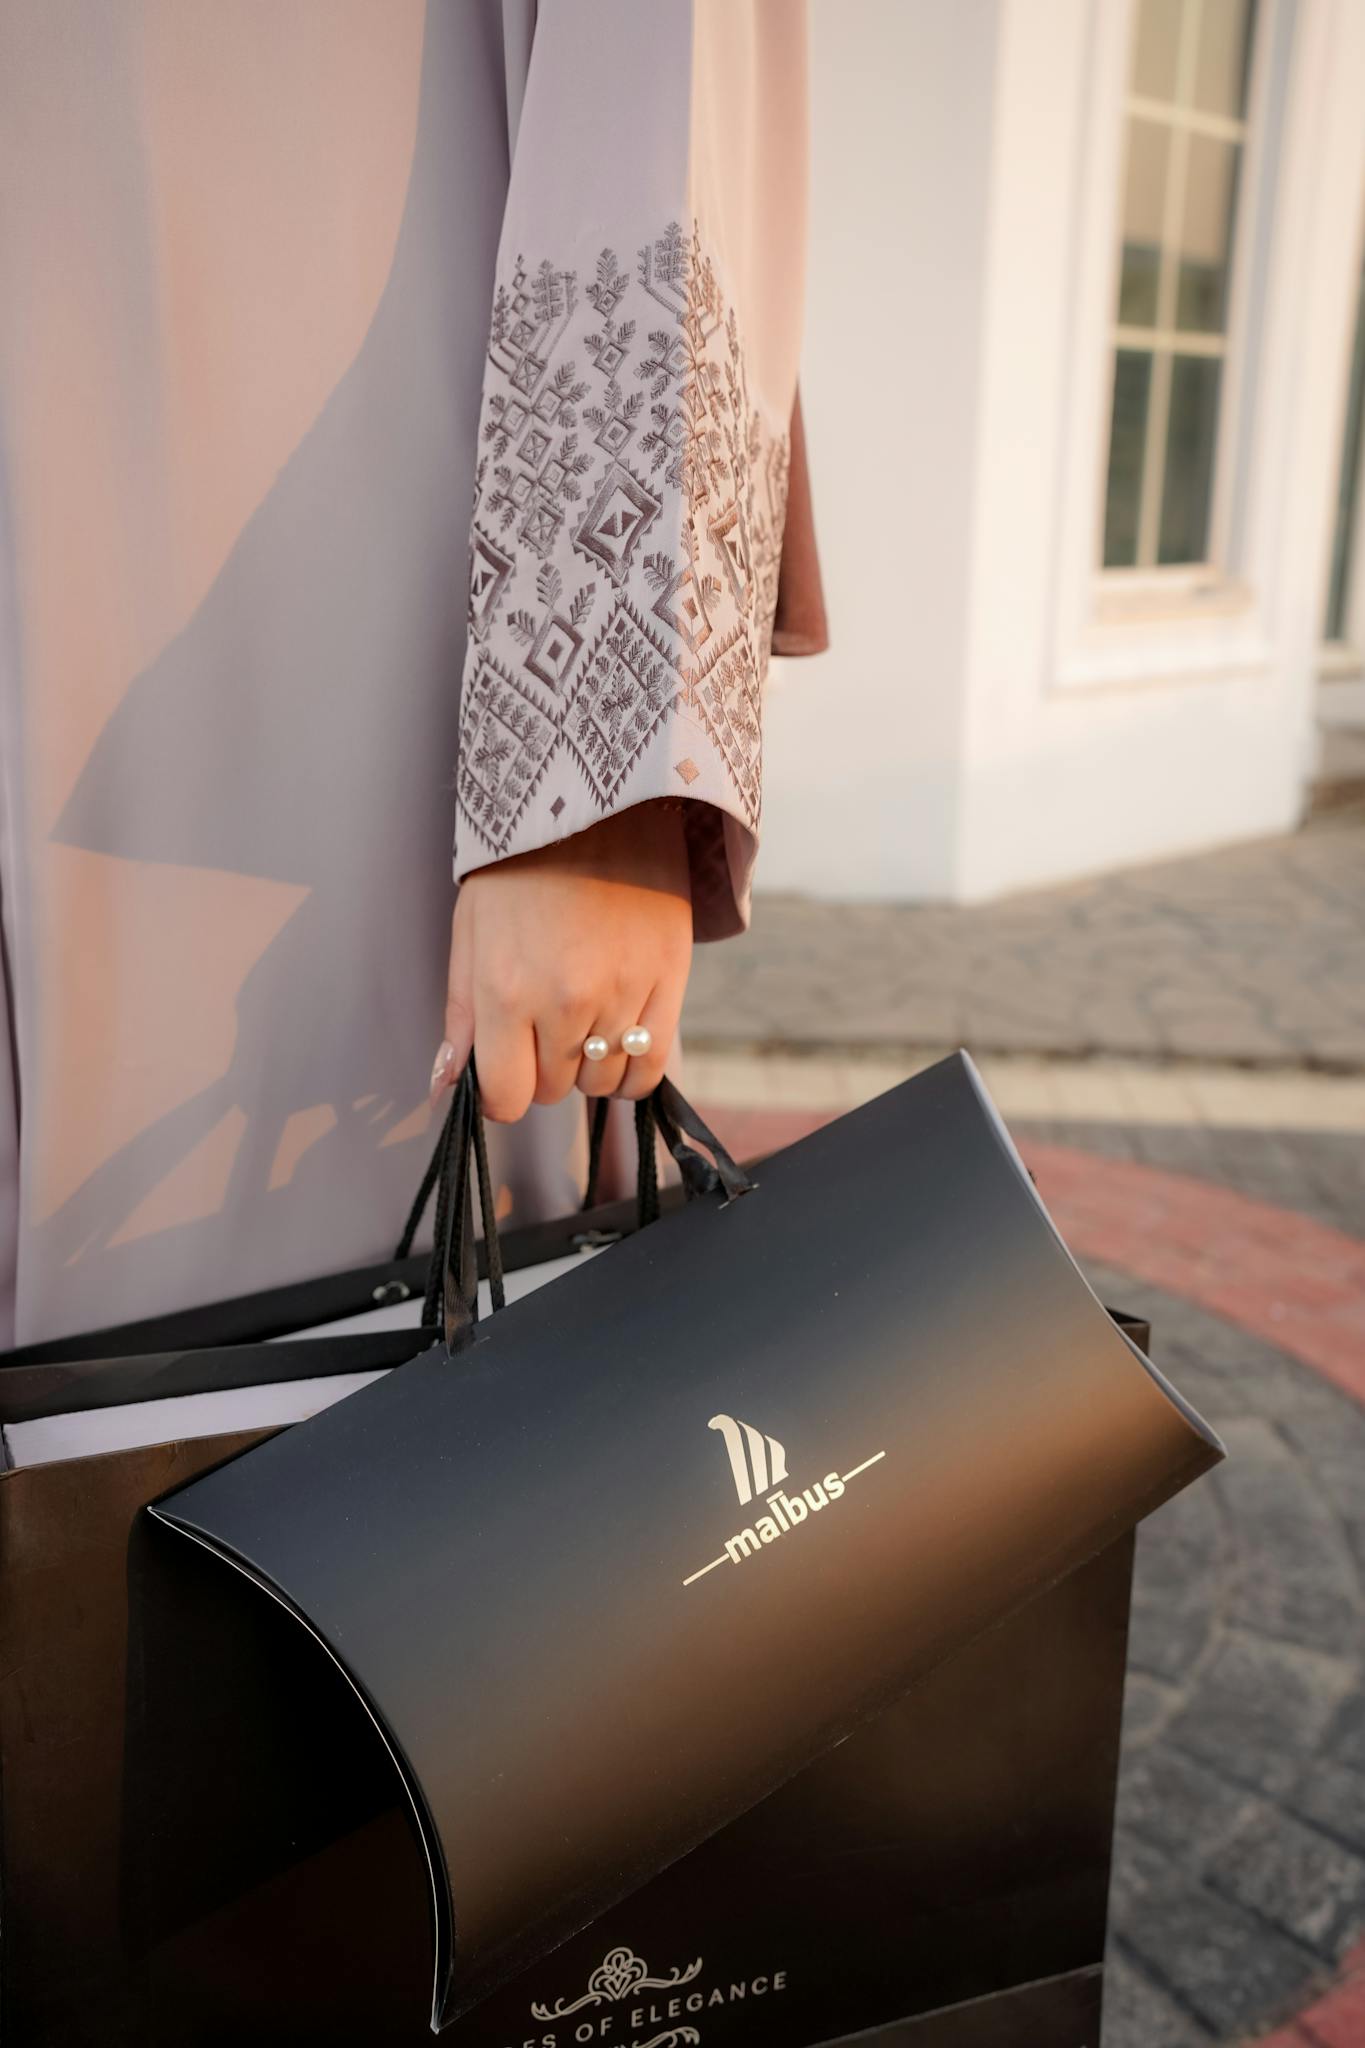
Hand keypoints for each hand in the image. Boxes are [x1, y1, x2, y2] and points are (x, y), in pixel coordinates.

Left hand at [431, 803, 692, 1121]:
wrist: (600, 803)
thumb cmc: (523, 866)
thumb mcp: (471, 931)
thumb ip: (461, 1016)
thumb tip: (445, 1087)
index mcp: (506, 990)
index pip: (506, 1098)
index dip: (501, 1095)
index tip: (505, 1073)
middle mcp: (565, 1002)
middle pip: (553, 1091)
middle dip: (542, 1069)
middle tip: (542, 1022)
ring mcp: (623, 995)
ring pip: (602, 1084)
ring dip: (588, 1067)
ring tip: (583, 1019)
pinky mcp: (668, 983)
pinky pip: (651, 1067)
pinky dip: (632, 1069)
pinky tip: (619, 1040)